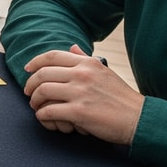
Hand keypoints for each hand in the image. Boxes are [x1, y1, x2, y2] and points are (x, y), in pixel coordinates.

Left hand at [22, 45, 144, 143]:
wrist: (138, 118)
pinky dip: (42, 115)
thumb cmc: (121, 97)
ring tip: (36, 106)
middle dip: (31, 84)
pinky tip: (45, 117)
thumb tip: (72, 47)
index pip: (52, 56)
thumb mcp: (104, 71)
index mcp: (87, 63)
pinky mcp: (79, 112)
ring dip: (35, 100)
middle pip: (43, 73)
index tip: (27, 70)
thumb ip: (86, 59)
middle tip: (29, 92)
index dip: (35, 62)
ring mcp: (80, 92)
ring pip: (42, 91)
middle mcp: (82, 74)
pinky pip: (49, 111)